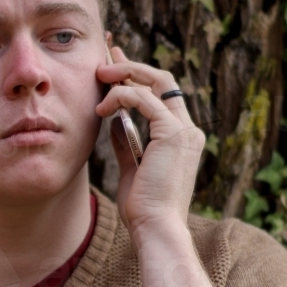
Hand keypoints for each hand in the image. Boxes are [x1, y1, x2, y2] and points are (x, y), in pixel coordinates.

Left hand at [95, 46, 204, 243]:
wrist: (156, 227)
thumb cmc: (144, 207)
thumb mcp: (130, 168)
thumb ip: (126, 143)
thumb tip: (114, 122)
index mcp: (181, 138)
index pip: (162, 95)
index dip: (137, 75)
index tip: (113, 64)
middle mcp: (187, 130)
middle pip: (162, 80)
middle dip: (132, 65)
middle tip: (104, 59)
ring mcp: (183, 131)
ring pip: (155, 81)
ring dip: (124, 74)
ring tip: (98, 76)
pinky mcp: (172, 134)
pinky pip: (144, 100)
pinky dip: (121, 96)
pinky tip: (102, 108)